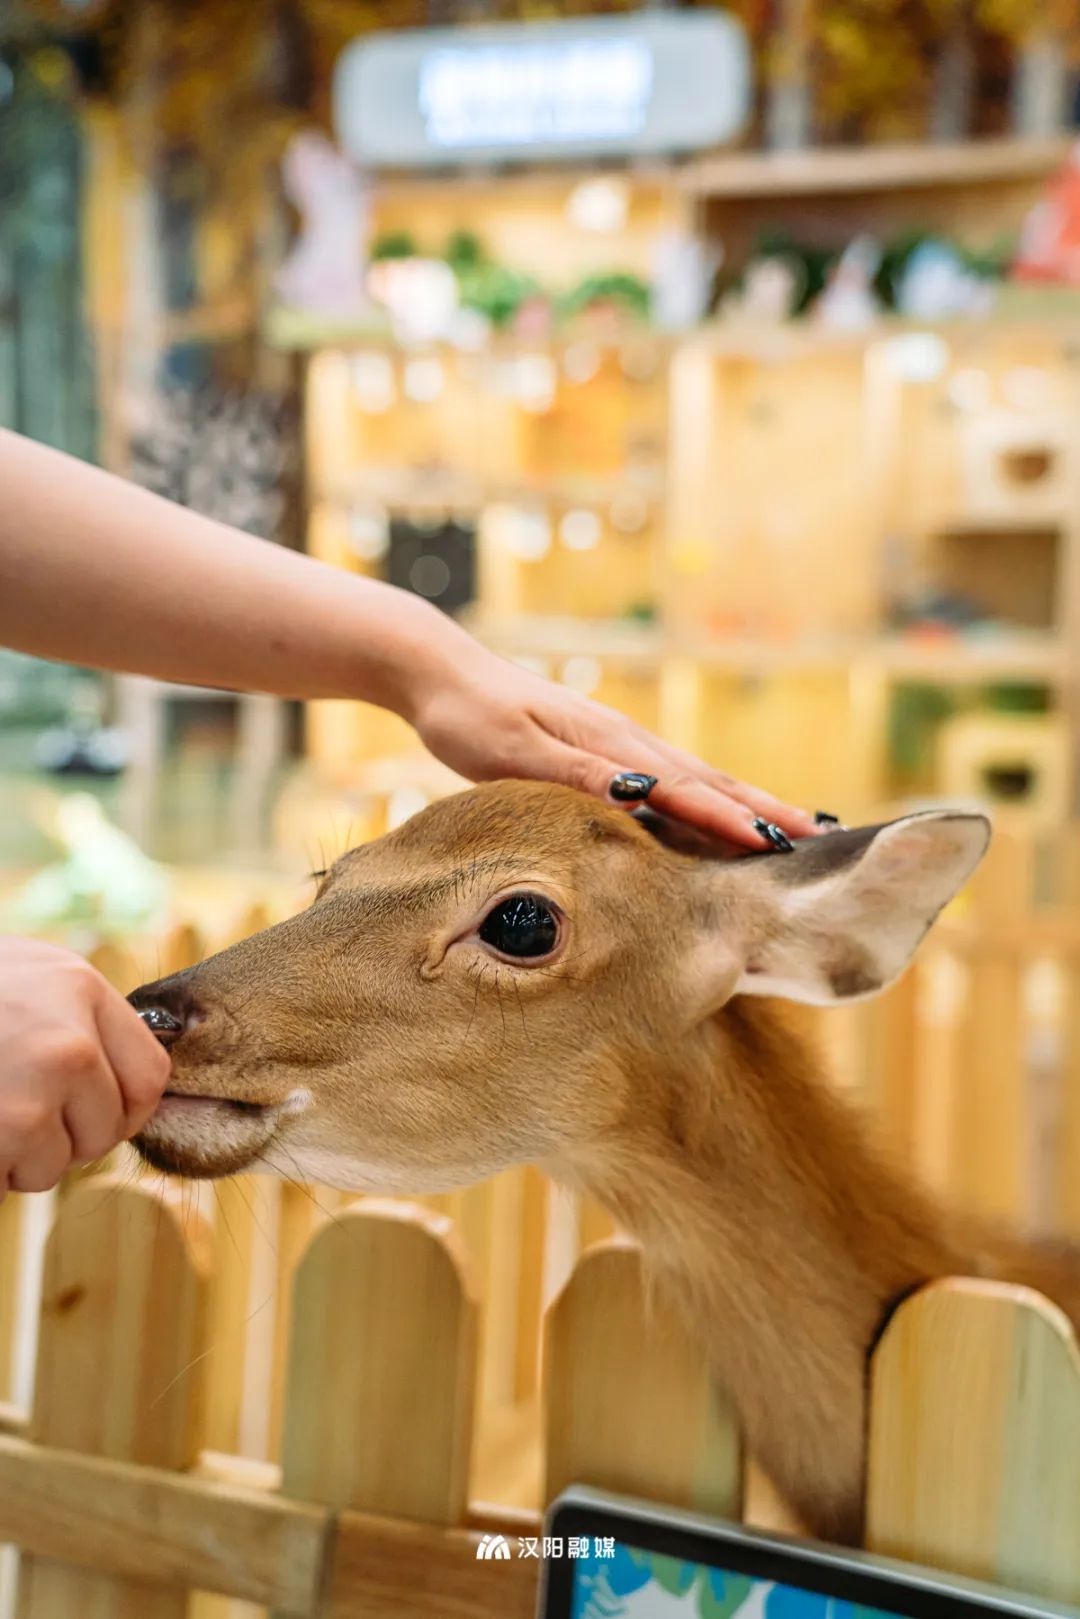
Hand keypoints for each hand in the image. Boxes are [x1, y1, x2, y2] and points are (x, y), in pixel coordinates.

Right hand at [0, 938, 170, 1196]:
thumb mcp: (27, 972)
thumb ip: (78, 1014)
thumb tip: (121, 1073)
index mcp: (81, 992)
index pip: (149, 1078)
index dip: (120, 1105)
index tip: (88, 1110)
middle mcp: (66, 1045)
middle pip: (104, 1131)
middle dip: (63, 1136)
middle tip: (12, 1109)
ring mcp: (26, 1097)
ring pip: (52, 1166)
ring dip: (16, 1158)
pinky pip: (6, 1182)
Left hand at [411, 653, 818, 849]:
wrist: (442, 672)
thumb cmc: (469, 717)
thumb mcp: (514, 752)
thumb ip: (577, 775)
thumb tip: (642, 794)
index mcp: (610, 745)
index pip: (685, 789)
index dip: (734, 819)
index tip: (781, 845)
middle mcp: (626, 740)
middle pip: (709, 779)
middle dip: (764, 809)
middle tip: (822, 838)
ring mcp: (619, 740)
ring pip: (696, 776)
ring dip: (746, 801)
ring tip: (792, 826)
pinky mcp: (605, 747)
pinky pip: (672, 776)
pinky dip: (709, 794)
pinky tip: (720, 808)